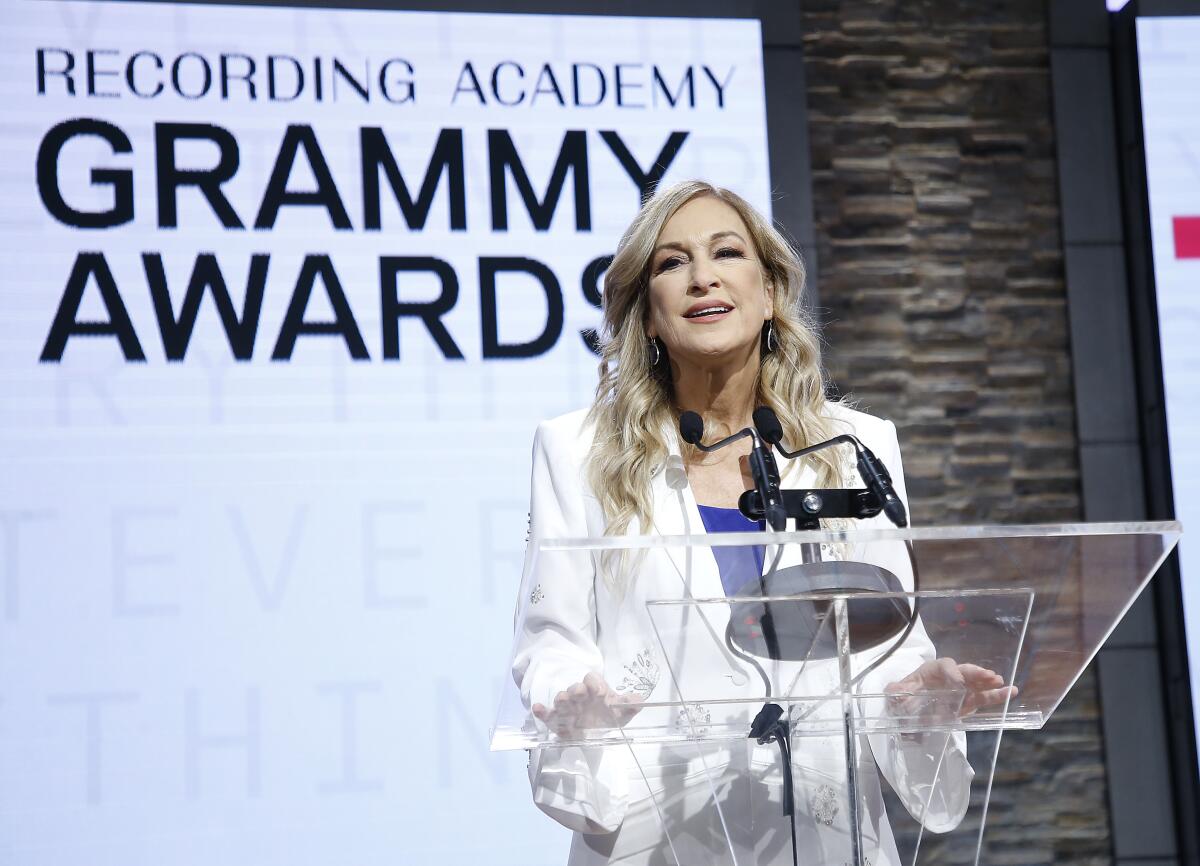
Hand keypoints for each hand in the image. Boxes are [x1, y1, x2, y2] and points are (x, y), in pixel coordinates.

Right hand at [531, 672, 642, 738]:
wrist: (594, 730)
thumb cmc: (607, 715)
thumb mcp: (621, 712)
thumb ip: (630, 705)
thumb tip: (640, 700)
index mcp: (595, 690)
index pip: (592, 679)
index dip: (596, 684)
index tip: (601, 692)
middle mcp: (580, 696)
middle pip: (576, 688)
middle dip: (578, 689)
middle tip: (580, 693)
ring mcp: (567, 708)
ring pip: (562, 699)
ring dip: (562, 699)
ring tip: (562, 700)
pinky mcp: (556, 720)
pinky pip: (547, 714)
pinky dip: (541, 711)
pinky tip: (537, 708)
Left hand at [885, 658, 1017, 719]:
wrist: (907, 707)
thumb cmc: (903, 695)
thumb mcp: (895, 693)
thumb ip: (896, 690)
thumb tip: (896, 690)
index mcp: (930, 671)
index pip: (944, 666)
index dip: (952, 672)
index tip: (958, 683)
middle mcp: (948, 677)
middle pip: (964, 671)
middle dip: (975, 673)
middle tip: (989, 676)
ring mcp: (960, 690)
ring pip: (976, 684)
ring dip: (989, 683)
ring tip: (1003, 683)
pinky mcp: (966, 703)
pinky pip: (982, 698)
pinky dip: (995, 696)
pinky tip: (1010, 693)